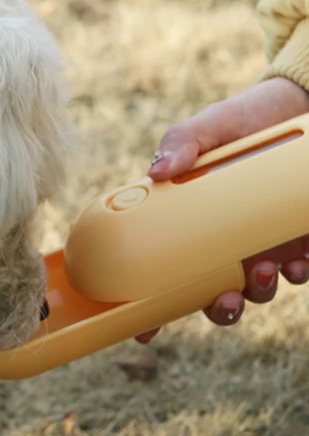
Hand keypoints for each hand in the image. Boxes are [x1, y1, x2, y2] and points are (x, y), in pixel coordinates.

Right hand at [136, 76, 308, 343]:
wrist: (295, 106)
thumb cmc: (241, 118)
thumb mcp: (207, 126)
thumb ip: (181, 142)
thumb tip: (157, 171)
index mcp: (188, 222)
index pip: (163, 269)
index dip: (152, 306)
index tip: (143, 329)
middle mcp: (220, 239)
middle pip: (211, 292)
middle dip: (218, 309)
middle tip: (224, 300)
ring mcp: (259, 240)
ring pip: (255, 288)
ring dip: (260, 292)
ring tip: (267, 270)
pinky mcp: (296, 236)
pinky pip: (297, 268)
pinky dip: (298, 271)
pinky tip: (299, 259)